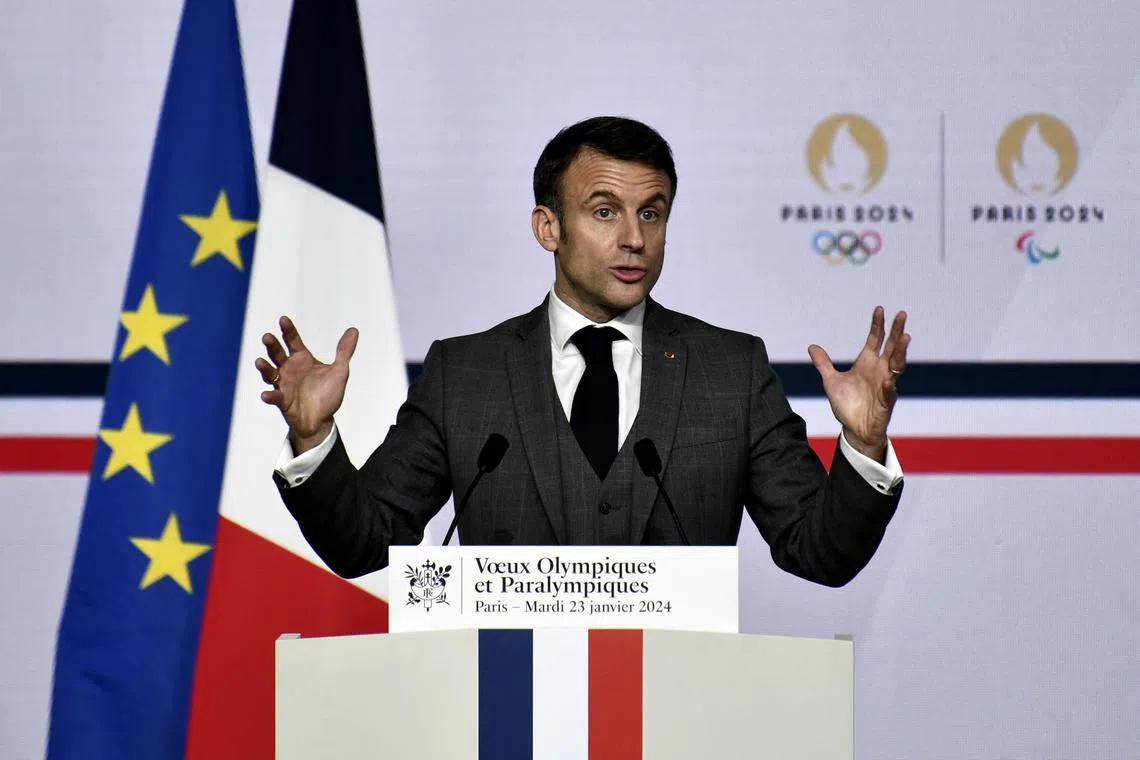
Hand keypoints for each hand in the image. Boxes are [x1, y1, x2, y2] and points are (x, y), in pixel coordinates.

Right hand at [256, 316, 357, 453]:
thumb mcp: (339, 372)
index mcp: (302, 359)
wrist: (322, 420)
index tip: (283, 319)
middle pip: (277, 354)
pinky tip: (266, 394)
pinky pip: (274, 396)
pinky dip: (270, 395)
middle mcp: (289, 369)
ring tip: (259, 362)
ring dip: (264, 367)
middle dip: (272, 345)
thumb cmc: (328, 394)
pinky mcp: (283, 401)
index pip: (293, 341)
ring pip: (270, 373)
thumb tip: (354, 330)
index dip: (288, 330)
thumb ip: (344, 351)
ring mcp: (283, 384)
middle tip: (267, 337)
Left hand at [807, 306, 908, 462]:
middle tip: (901, 314)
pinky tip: (889, 380)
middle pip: (890, 347)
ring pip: (896, 365)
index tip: (879, 309)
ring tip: (905, 337)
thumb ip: (823, 364)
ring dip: (901, 352)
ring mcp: (885, 385)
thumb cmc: (847, 405)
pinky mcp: (886, 402)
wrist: (853, 429)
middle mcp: (879, 371)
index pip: (875, 339)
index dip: (878, 325)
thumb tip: (812, 346)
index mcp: (867, 363)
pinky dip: (889, 386)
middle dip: (896, 331)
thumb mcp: (831, 381)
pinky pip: (889, 392)